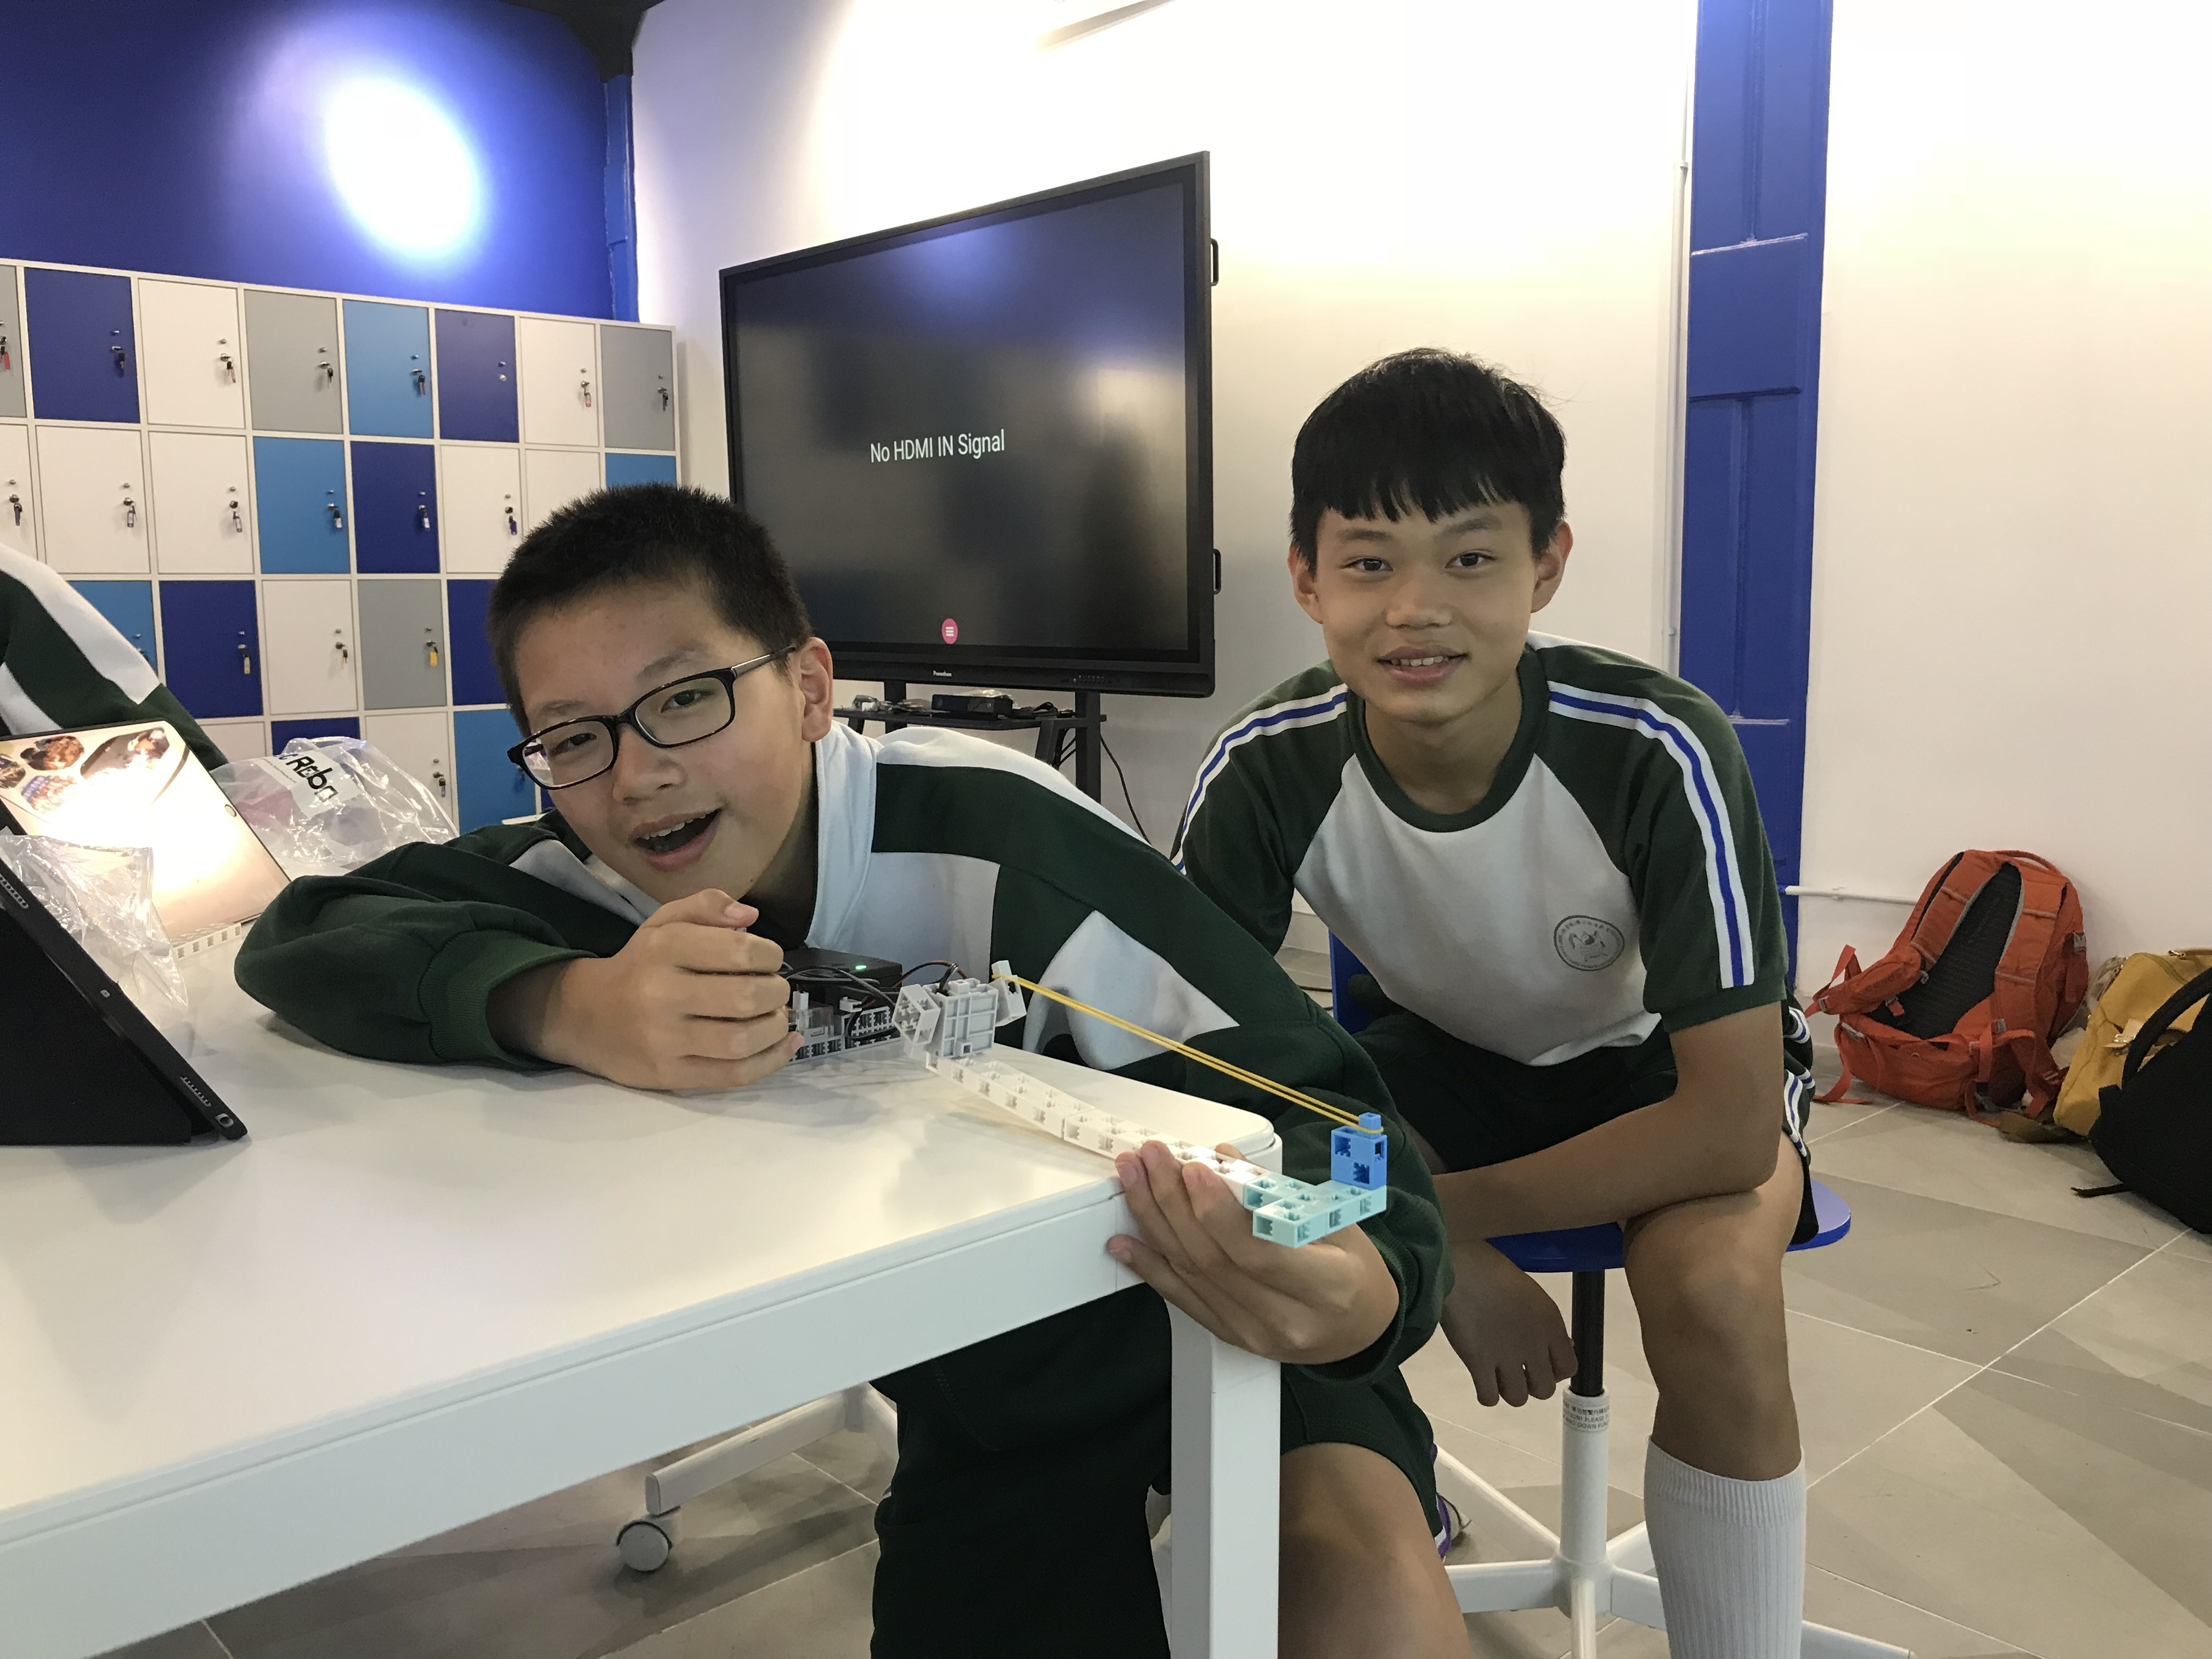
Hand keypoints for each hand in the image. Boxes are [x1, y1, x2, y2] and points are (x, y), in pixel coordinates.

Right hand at [490, 889, 797, 1089]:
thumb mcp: (663, 923)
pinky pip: (734, 1074)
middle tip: (775, 989)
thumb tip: (750, 915)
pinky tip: (785, 1043)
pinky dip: (771, 1060)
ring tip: (777, 1016)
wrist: (586, 1017)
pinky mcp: (671, 1074)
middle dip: (776, 992)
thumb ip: (705, 907)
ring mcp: (665, 1039)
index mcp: (664, 949)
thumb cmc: (639, 966)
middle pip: (746, 997)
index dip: (769, 955)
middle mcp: (662, 994)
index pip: (739, 951)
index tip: (769, 958)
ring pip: (742, 1040)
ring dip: (776, 1028)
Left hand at [1107, 1141, 1397, 1364]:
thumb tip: (1222, 1158)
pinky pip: (1182, 1299)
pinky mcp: (1229, 1336)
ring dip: (1154, 1221)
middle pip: (1215, 1260)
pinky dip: (1150, 1266)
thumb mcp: (1336, 1222)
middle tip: (1151, 1158)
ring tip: (1133, 1178)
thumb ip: (1279, 1193)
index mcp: (1326, 1288)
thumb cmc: (1352, 1268)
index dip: (1218, 1212)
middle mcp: (1286, 1319)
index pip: (1259, 1253)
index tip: (1193, 1170)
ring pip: (1191, 1274)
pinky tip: (1125, 1240)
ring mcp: (1252, 1333)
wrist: (1358, 1328)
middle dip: (1174, 1202)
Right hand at [1441, 1239, 1576, 1405]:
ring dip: (1509, 1390)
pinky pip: (1489, 1398)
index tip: (1540, 1363)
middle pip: (1544, 1390)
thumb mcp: (1533, 1295)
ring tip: (1497, 1375)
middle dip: (1531, 1383)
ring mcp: (1506, 1357)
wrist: (1461, 1268)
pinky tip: (1482, 1379)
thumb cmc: (1494, 1272)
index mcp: (1550, 1325)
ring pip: (1518, 1399)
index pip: (1568, 1368)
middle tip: (1516, 1369)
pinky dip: (1487, 1394)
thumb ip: (1547, 1325)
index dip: (1555, 1371)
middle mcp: (1533, 1346)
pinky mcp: (1478, 1363)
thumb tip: (1562, 1346)